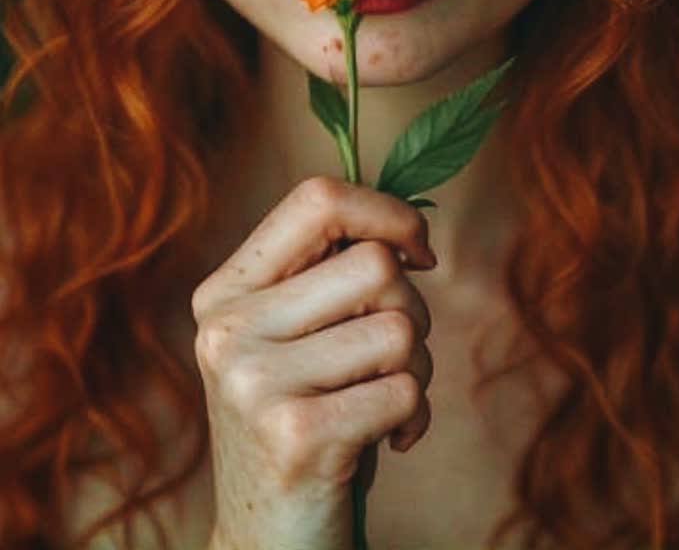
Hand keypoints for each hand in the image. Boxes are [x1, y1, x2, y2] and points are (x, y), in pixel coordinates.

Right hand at [192, 175, 436, 549]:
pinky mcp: (296, 436)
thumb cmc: (304, 421)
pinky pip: (406, 390)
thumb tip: (407, 227)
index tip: (418, 251)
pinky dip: (417, 416)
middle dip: (414, 308)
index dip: (386, 212)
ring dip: (419, 369)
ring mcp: (255, 383)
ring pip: (401, 328)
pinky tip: (387, 442)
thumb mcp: (294, 338)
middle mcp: (229, 330)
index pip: (317, 199)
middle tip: (394, 357)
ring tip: (386, 403)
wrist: (268, 545)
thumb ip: (327, 275)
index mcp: (225, 292)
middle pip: (376, 265)